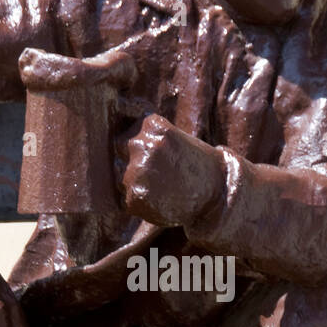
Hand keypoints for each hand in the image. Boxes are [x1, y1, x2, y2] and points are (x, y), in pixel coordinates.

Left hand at [119, 113, 224, 227]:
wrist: (216, 191)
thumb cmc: (193, 165)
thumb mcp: (171, 139)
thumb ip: (145, 137)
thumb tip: (110, 140)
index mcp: (151, 125)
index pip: (127, 130)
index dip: (137, 144)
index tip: (155, 153)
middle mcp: (141, 144)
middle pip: (118, 149)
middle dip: (132, 160)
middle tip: (159, 171)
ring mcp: (136, 171)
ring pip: (120, 175)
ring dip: (134, 182)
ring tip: (162, 186)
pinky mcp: (135, 196)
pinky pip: (126, 198)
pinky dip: (140, 202)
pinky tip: (161, 199)